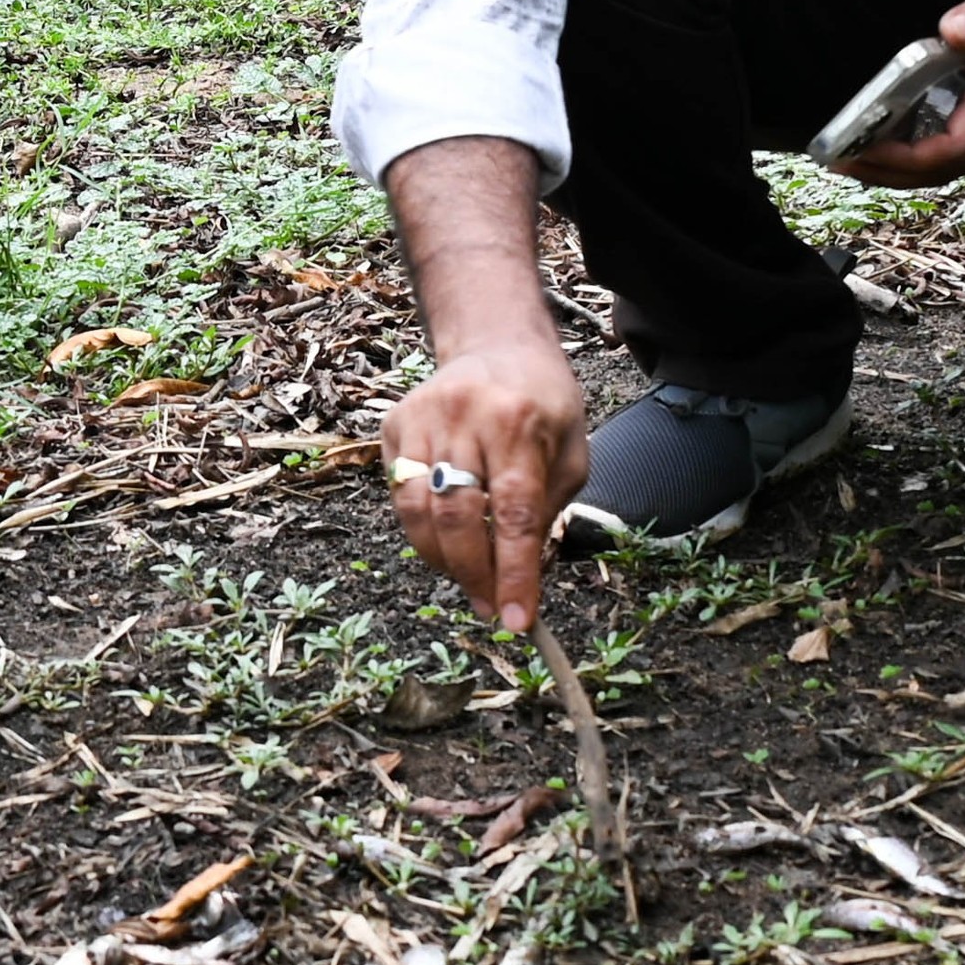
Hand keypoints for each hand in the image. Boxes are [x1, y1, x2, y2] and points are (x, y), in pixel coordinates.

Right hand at [383, 340, 589, 632]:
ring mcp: (421, 417)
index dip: (515, 573)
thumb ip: (548, 510)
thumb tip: (520, 576)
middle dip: (474, 574)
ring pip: (417, 510)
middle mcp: (464, 416)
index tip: (517, 621)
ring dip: (441, 560)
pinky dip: (420, 529)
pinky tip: (445, 539)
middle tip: (491, 607)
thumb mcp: (571, 452)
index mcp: (518, 421)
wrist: (497, 342)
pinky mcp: (394, 424)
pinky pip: (399, 495)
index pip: (514, 513)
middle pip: (457, 516)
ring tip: (468, 580)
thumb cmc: (543, 403)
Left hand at [836, 0, 964, 187]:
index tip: (858, 152)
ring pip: (954, 165)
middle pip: (945, 169)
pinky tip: (898, 138)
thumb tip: (950, 31)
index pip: (948, 150)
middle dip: (890, 173)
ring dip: (905, 168)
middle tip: (838, 162)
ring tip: (857, 156)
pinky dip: (927, 153)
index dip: (900, 159)